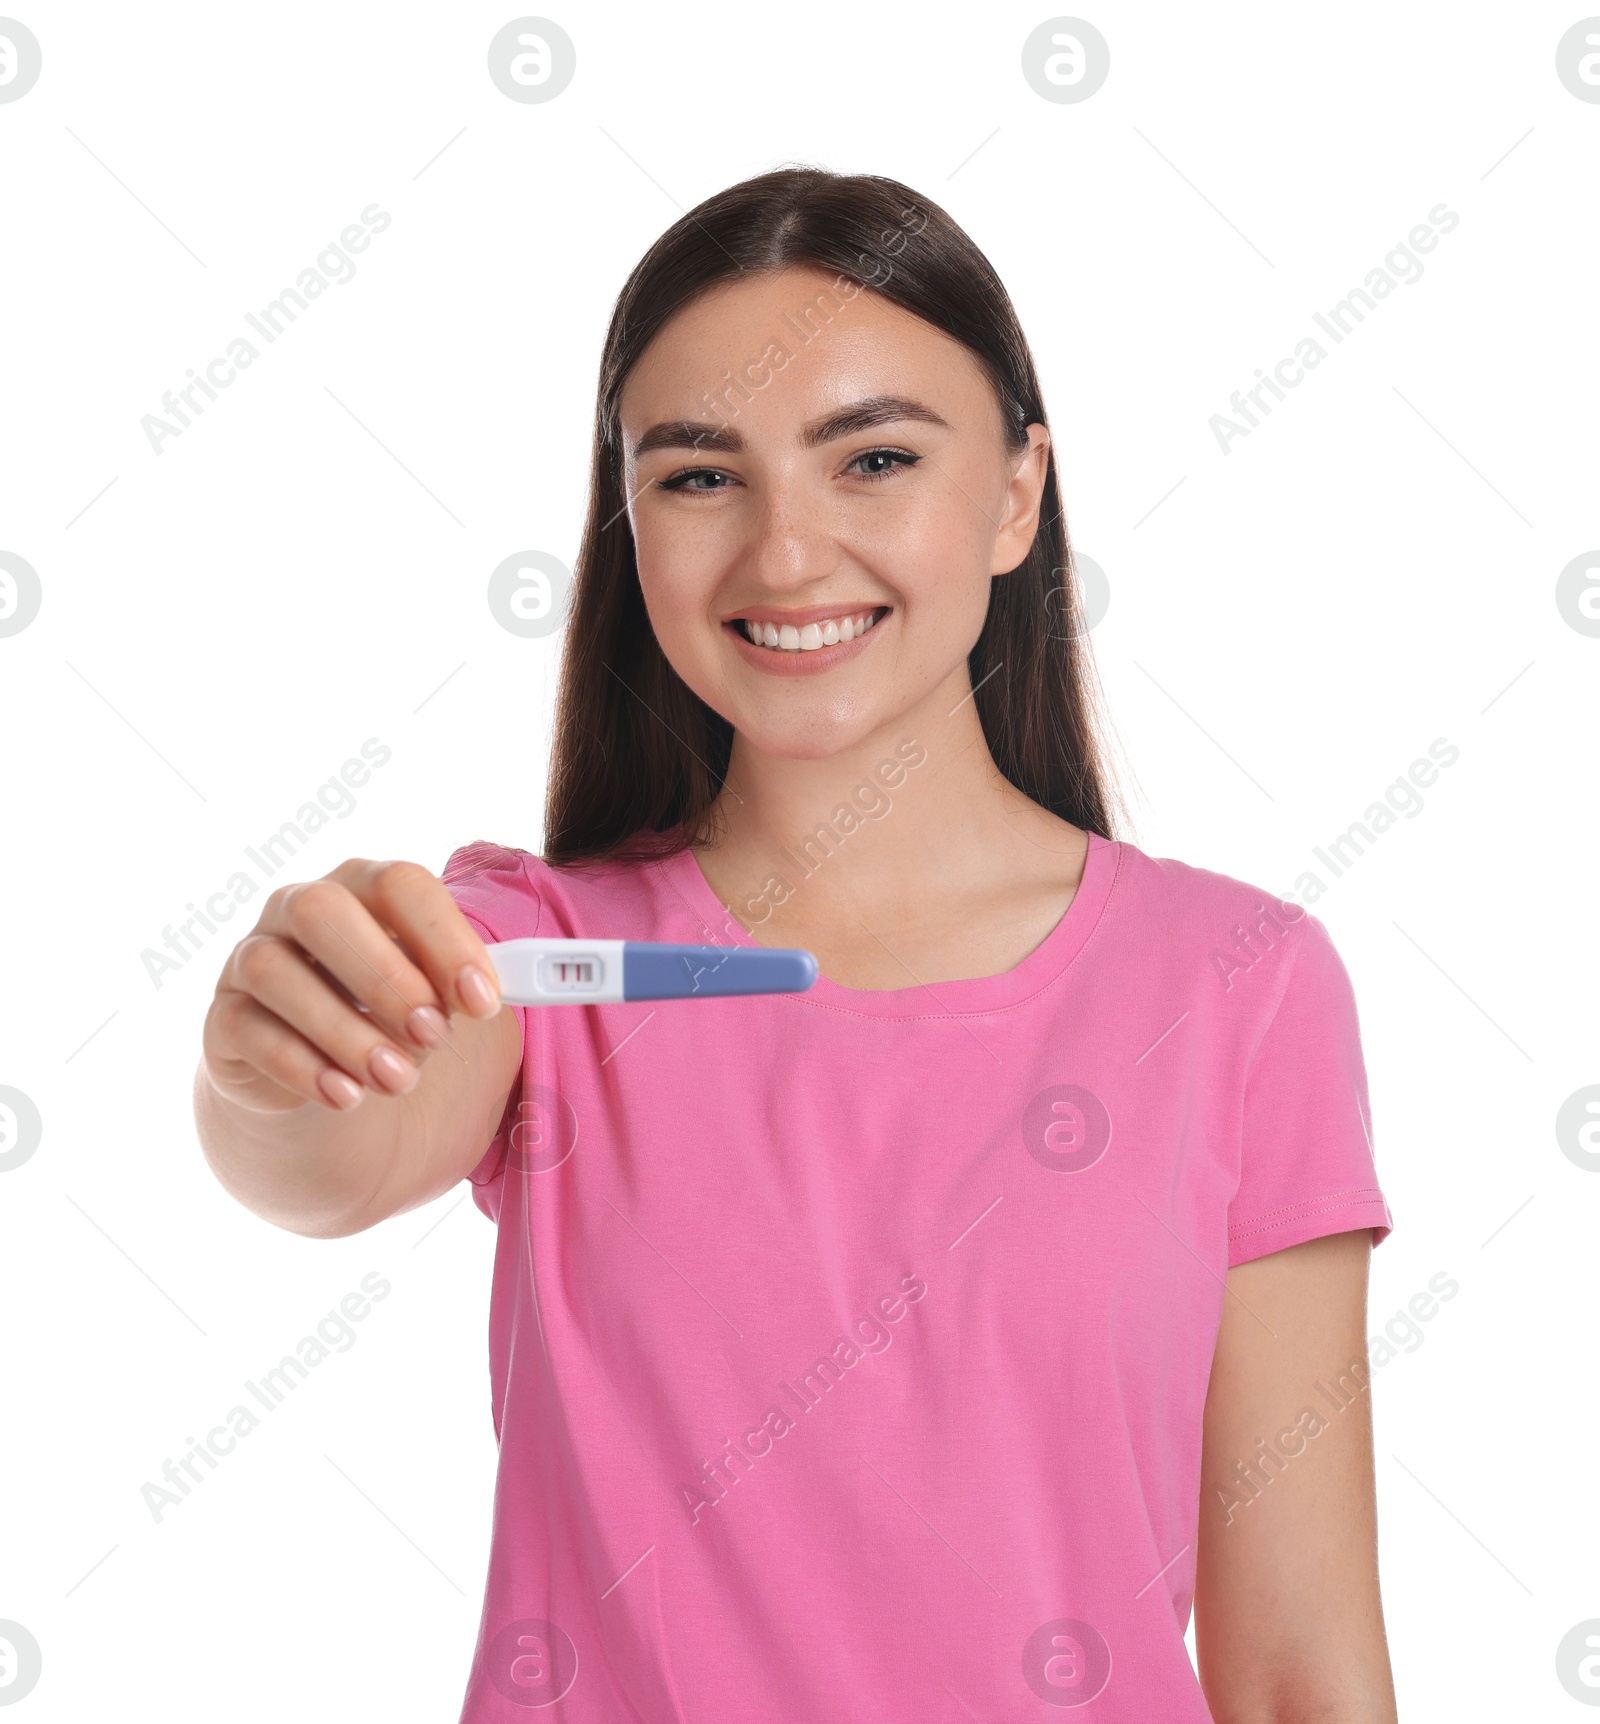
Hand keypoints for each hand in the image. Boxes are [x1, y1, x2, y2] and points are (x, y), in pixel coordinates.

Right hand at [200, 859, 502, 1113]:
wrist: (319, 1073)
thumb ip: (471, 987)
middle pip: (325, 911)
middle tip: (435, 1036)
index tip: (484, 1000)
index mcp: (365, 887)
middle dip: (387, 977)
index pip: (401, 884)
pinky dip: (302, 1067)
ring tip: (400, 1080)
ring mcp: (250, 959)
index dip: (444, 937)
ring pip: (276, 972)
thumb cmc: (391, 1016)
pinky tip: (347, 1097)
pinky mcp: (224, 1021)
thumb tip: (512, 990)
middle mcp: (299, 908)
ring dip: (346, 1030)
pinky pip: (248, 1030)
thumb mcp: (437, 998)